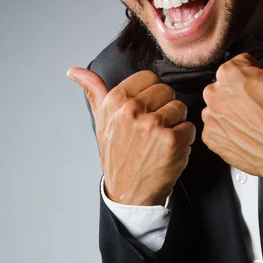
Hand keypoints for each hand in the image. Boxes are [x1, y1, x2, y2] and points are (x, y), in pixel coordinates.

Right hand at [67, 68, 195, 205]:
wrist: (127, 192)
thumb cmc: (116, 152)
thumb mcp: (101, 119)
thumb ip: (93, 90)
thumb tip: (73, 71)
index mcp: (115, 100)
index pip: (149, 77)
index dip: (150, 94)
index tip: (144, 110)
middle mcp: (132, 110)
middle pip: (167, 90)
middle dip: (164, 108)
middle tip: (152, 128)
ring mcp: (152, 125)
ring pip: (180, 107)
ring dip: (176, 124)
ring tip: (160, 139)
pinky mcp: (171, 140)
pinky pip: (189, 127)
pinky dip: (185, 139)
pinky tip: (169, 150)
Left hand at [201, 4, 262, 177]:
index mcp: (230, 73)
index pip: (237, 65)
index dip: (253, 75)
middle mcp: (215, 93)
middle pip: (225, 84)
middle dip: (240, 90)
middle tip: (259, 102)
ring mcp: (211, 117)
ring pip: (219, 105)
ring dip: (231, 109)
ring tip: (253, 117)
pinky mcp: (210, 138)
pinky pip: (214, 127)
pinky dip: (226, 128)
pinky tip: (244, 129)